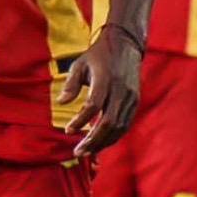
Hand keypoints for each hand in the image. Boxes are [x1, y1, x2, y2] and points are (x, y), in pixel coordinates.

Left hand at [65, 24, 144, 154]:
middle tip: (78, 152)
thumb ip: (70, 84)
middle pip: (108, 122)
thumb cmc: (98, 55)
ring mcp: (130, 97)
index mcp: (105, 78)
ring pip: (119, 127)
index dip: (80, 120)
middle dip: (93, 141)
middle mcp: (120, 89)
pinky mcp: (135, 101)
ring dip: (103, 142)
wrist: (125, 44)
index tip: (68, 130)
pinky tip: (100, 143)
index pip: (94, 105)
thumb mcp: (79, 64)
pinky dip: (112, 136)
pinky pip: (125, 124)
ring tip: (87, 152)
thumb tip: (61, 103)